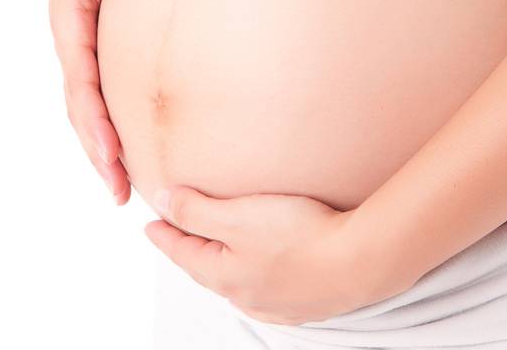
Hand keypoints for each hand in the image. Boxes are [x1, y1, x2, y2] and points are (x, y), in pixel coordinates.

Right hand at [48, 0, 129, 203]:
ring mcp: (85, 55)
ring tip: (123, 191)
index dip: (94, 118)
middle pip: (82, 108)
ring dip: (103, 152)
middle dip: (98, 151)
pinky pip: (104, 100)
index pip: (82, 80)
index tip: (110, 152)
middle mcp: (73, 48)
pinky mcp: (100, 59)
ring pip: (90, 112)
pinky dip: (113, 131)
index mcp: (69, 25)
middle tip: (119, 191)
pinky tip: (134, 159)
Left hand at [145, 185, 382, 326]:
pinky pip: (263, 291)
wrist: (356, 263)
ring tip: (217, 249)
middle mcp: (244, 296)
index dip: (165, 235)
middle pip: (206, 269)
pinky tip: (260, 272)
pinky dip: (250, 276)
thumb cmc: (299, 235)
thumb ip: (198, 209)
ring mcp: (274, 305)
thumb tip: (163, 202)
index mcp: (224, 275)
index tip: (149, 224)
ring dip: (221, 263)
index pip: (183, 252)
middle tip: (177, 235)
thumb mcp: (239, 215)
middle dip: (190, 250)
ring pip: (234, 282)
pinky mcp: (300, 303)